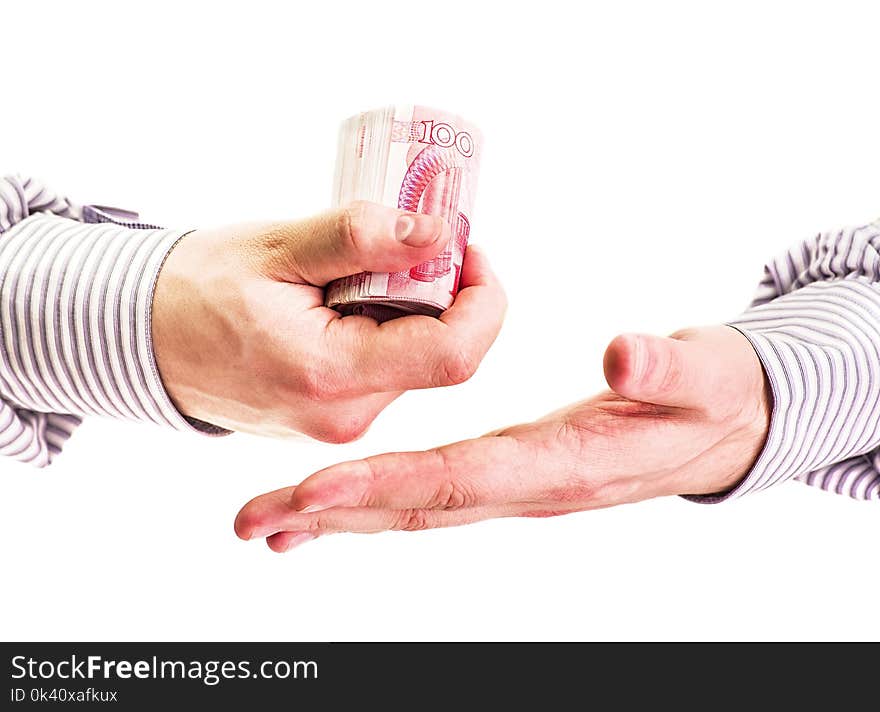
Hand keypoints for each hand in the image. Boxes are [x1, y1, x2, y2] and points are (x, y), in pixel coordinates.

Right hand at [152, 202, 505, 439]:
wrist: (141, 342)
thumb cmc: (198, 289)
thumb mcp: (279, 248)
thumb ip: (361, 239)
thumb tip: (439, 234)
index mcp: (331, 375)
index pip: (454, 354)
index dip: (483, 298)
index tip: (467, 248)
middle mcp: (344, 416)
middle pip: (439, 356)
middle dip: (445, 294)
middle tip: (413, 240)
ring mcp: (338, 424)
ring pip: (413, 363)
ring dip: (412, 309)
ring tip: (363, 270)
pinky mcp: (332, 418)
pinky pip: (383, 372)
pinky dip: (386, 329)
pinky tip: (347, 300)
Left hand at [235, 325, 770, 550]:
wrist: (721, 429)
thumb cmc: (710, 397)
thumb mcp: (701, 374)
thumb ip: (664, 371)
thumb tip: (623, 357)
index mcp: (564, 465)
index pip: (460, 479)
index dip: (385, 483)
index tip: (313, 489)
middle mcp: (529, 487)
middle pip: (419, 507)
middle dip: (335, 514)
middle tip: (255, 521)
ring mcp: (516, 485)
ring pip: (418, 507)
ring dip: (343, 516)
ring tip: (272, 523)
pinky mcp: (510, 471)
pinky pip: (434, 493)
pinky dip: (380, 499)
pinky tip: (339, 502)